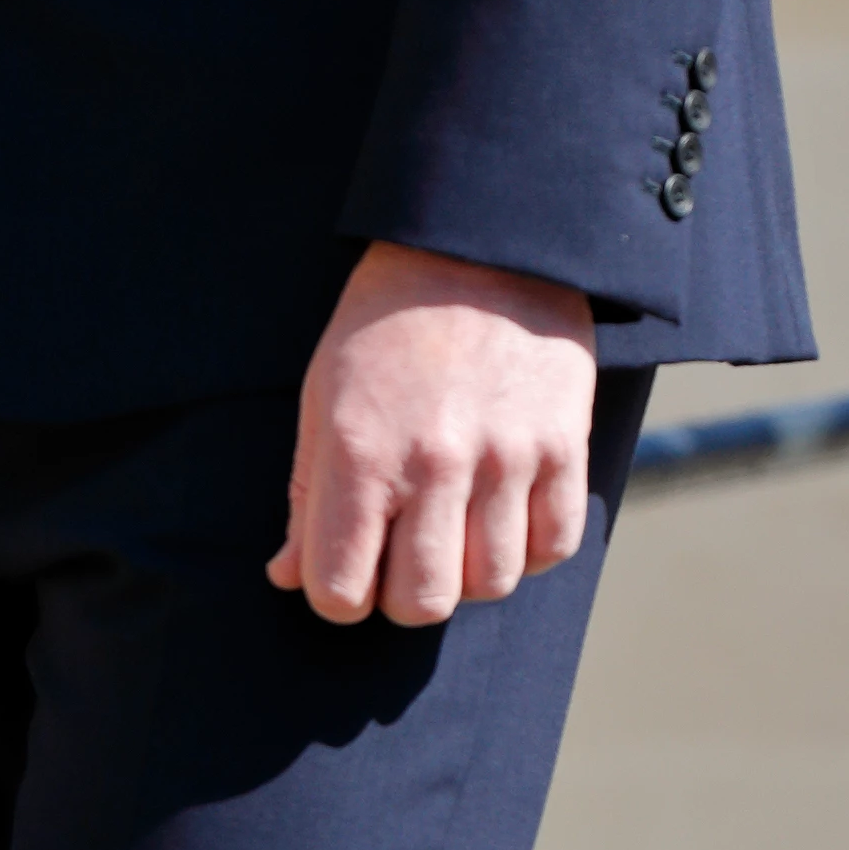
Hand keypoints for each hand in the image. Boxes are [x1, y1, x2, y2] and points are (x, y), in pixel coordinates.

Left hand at [268, 241, 595, 626]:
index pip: (339, 587)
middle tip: (399, 554)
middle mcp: (432, 461)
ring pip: (490, 585)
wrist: (477, 246)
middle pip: (420, 603)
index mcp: (358, 447)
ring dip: (467, 573)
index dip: (336, 594)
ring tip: (452, 525)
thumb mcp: (323, 391)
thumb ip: (307, 491)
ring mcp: (504, 457)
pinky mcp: (561, 448)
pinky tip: (503, 513)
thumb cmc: (385, 322)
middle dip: (401, 596)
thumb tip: (287, 576)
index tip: (344, 569)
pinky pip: (551, 549)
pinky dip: (527, 549)